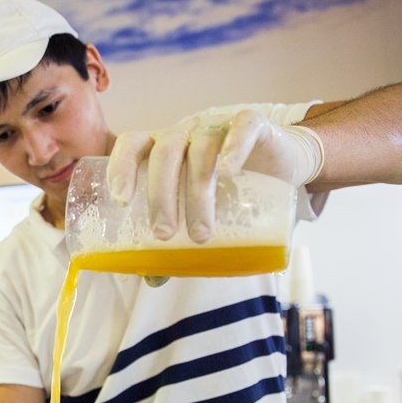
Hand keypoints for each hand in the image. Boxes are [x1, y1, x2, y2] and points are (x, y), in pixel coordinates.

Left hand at [107, 108, 323, 243]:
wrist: (281, 165)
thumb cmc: (231, 189)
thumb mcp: (200, 213)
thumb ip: (177, 241)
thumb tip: (152, 278)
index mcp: (164, 149)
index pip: (132, 145)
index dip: (120, 167)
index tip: (120, 201)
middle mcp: (187, 132)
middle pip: (165, 153)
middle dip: (160, 195)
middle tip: (164, 234)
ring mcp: (219, 126)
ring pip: (201, 150)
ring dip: (197, 192)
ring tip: (200, 233)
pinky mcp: (253, 125)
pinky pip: (241, 128)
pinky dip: (234, 147)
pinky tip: (230, 170)